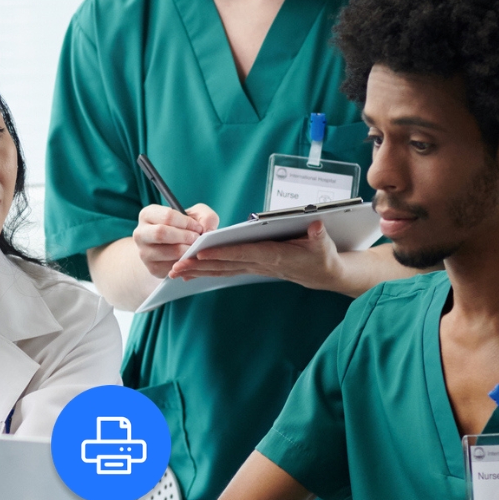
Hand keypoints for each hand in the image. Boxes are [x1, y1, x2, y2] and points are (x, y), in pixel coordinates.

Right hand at [133, 203, 218, 278]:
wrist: (171, 247)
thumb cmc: (184, 227)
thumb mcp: (196, 215)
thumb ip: (206, 217)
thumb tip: (207, 232)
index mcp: (148, 214)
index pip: (167, 216)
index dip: (187, 222)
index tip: (198, 227)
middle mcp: (140, 233)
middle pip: (161, 233)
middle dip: (185, 236)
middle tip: (197, 239)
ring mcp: (144, 252)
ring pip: (168, 252)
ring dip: (187, 250)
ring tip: (196, 248)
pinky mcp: (152, 268)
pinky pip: (172, 267)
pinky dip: (185, 263)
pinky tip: (190, 258)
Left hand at [169, 218, 344, 287]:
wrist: (322, 274)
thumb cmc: (321, 255)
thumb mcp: (324, 243)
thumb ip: (318, 234)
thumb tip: (316, 225)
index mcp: (273, 255)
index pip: (242, 254)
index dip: (221, 254)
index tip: (201, 253)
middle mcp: (260, 264)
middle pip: (225, 265)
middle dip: (199, 266)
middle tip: (175, 267)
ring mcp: (254, 268)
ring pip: (221, 270)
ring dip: (198, 271)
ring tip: (174, 272)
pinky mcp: (251, 268)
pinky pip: (225, 271)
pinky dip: (207, 272)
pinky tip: (190, 273)